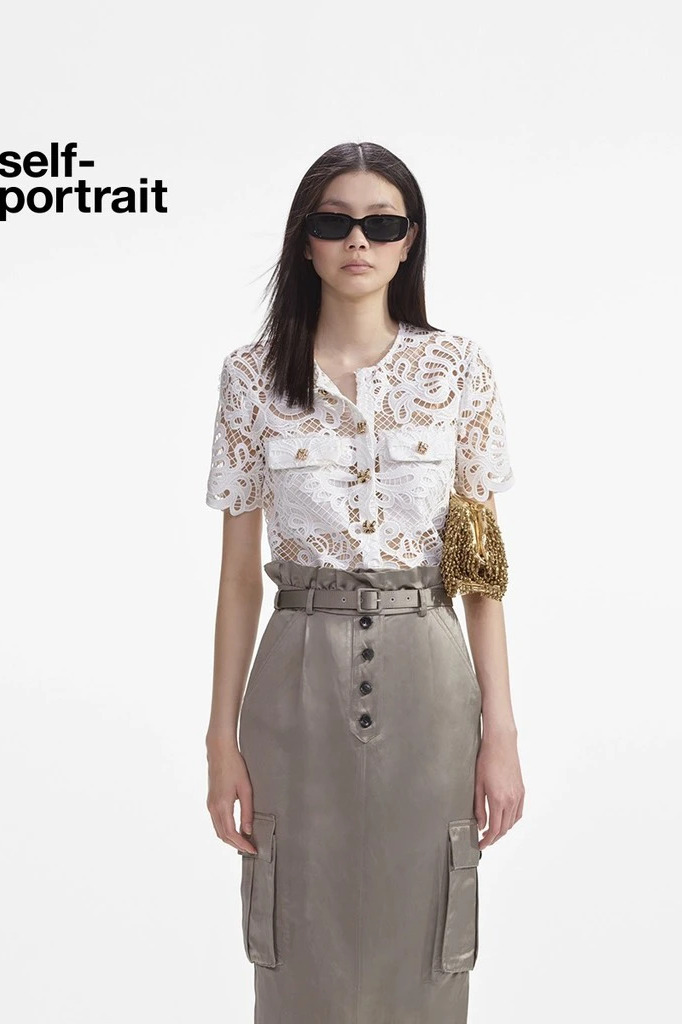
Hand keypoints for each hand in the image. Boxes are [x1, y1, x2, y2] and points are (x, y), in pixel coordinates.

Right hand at [206, 743, 257, 854]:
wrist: (219, 751)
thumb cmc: (234, 766)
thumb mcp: (246, 788)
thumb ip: (247, 811)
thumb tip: (247, 830)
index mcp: (222, 805)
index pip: (231, 833)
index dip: (242, 844)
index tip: (252, 850)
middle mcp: (213, 807)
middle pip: (223, 835)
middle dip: (236, 845)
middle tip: (250, 848)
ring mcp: (210, 805)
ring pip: (218, 830)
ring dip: (230, 839)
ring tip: (244, 841)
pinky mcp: (210, 801)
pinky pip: (216, 822)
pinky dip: (225, 830)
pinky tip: (235, 829)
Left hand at [474, 729, 524, 848]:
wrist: (501, 744)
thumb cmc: (486, 760)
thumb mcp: (477, 784)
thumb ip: (478, 807)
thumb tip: (480, 824)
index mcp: (498, 799)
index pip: (494, 829)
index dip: (487, 840)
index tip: (480, 844)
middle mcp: (511, 800)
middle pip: (504, 828)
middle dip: (494, 838)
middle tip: (484, 840)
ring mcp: (518, 795)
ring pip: (512, 822)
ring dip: (503, 830)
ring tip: (492, 831)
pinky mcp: (521, 790)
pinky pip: (519, 812)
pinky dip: (511, 820)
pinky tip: (504, 819)